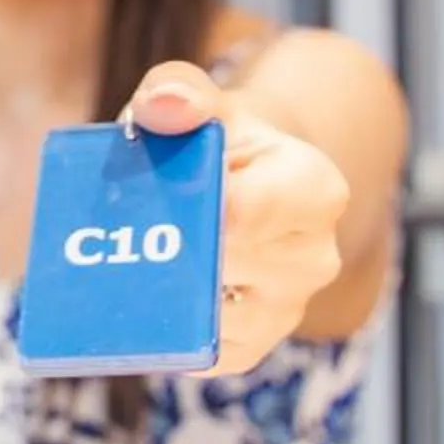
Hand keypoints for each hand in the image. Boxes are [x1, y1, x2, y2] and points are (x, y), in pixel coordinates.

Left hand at [127, 60, 349, 376]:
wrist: (246, 186)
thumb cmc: (220, 140)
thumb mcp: (203, 102)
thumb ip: (178, 92)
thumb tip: (162, 106)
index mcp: (315, 191)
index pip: (243, 214)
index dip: (190, 209)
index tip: (158, 195)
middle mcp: (313, 259)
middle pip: (216, 264)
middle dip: (164, 242)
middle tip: (128, 221)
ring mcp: (285, 310)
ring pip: (201, 312)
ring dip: (156, 286)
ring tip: (128, 253)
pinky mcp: (250, 350)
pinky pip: (193, 351)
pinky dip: (159, 326)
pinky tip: (141, 293)